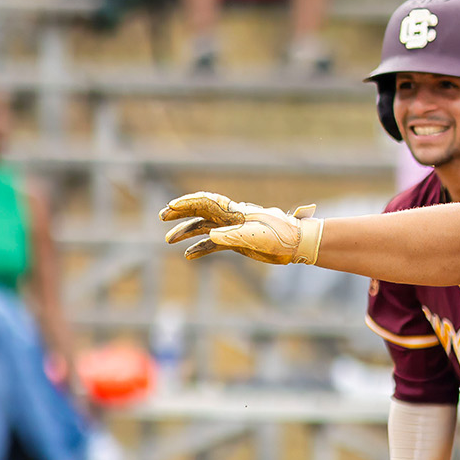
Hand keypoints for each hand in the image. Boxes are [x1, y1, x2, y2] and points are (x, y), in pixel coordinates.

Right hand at [160, 192, 322, 263]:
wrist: (297, 242)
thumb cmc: (279, 235)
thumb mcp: (255, 235)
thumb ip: (232, 235)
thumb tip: (210, 236)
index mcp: (234, 212)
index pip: (206, 203)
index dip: (187, 204)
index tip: (171, 207)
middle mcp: (230, 218)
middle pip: (200, 213)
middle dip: (180, 214)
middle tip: (162, 216)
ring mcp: (232, 230)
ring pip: (204, 229)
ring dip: (186, 233)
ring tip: (169, 239)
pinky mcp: (237, 243)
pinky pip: (214, 245)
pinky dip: (200, 249)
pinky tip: (188, 256)